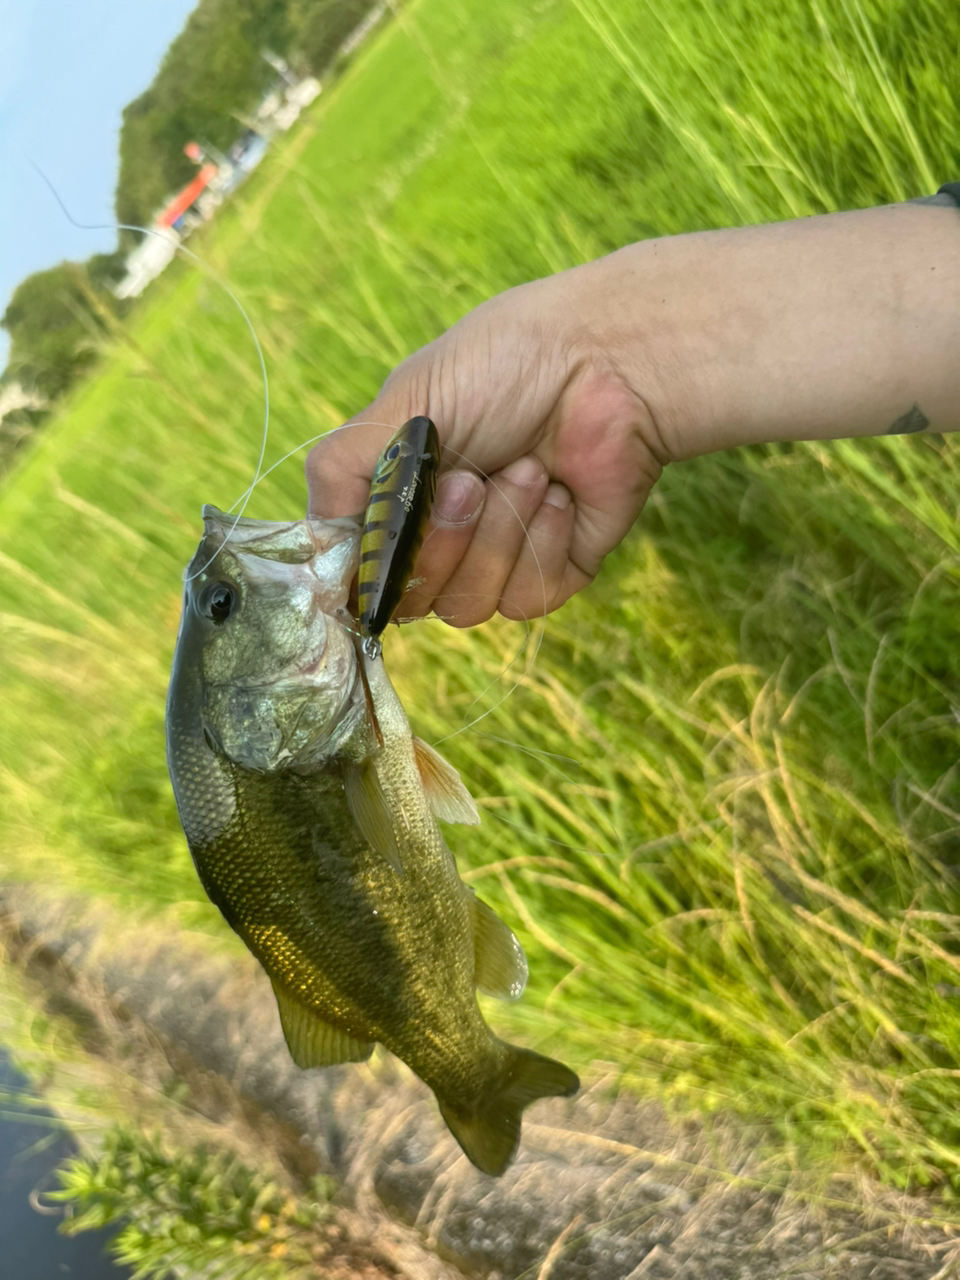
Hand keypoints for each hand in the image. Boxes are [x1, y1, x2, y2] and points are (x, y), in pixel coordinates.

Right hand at [305, 270, 666, 625]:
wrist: (607, 365)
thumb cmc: (501, 366)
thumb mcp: (400, 406)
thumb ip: (340, 474)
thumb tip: (314, 551)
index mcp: (397, 497)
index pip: (358, 573)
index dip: (369, 566)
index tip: (386, 531)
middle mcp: (442, 535)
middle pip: (410, 601)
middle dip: (443, 538)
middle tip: (473, 477)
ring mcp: (498, 558)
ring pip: (468, 606)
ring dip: (498, 533)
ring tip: (529, 469)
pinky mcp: (554, 572)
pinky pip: (527, 598)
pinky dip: (544, 542)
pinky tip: (562, 491)